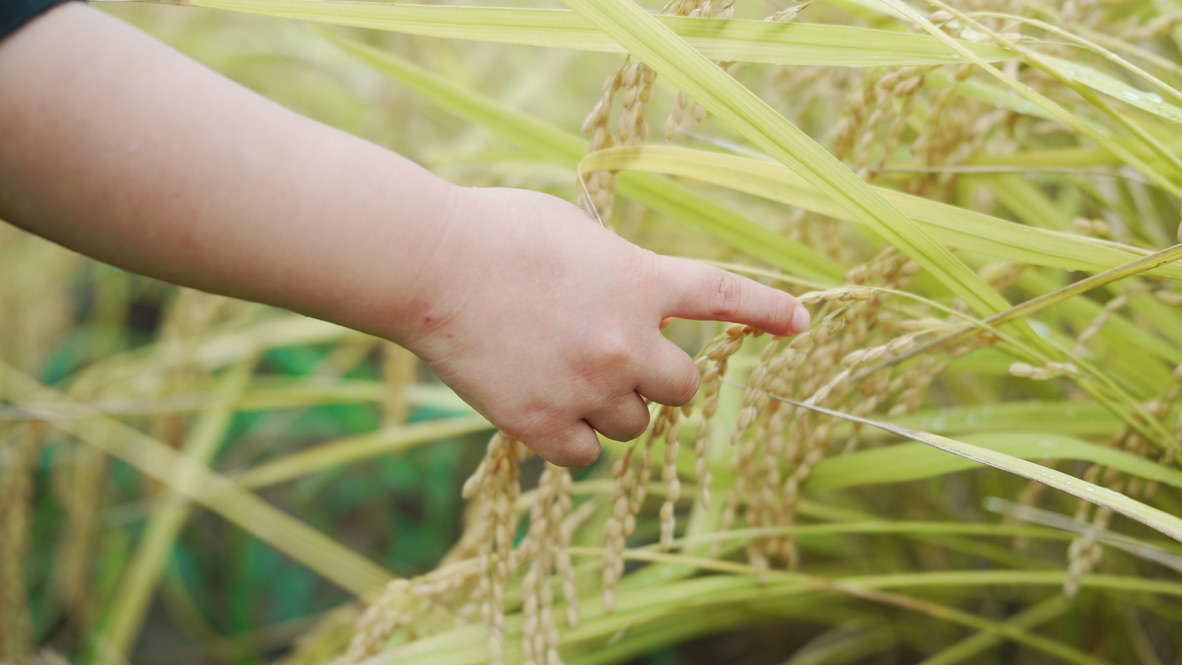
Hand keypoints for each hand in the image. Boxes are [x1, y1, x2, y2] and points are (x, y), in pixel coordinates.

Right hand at [394, 187, 808, 466]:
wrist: (428, 264)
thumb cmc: (496, 230)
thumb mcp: (577, 233)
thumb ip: (619, 272)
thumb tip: (634, 303)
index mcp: (639, 282)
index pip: (723, 297)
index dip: (767, 309)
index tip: (801, 321)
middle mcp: (626, 340)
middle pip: (683, 388)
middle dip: (657, 378)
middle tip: (614, 360)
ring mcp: (587, 387)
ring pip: (635, 426)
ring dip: (613, 408)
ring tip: (562, 376)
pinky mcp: (541, 424)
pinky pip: (586, 456)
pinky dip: (572, 439)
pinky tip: (541, 406)